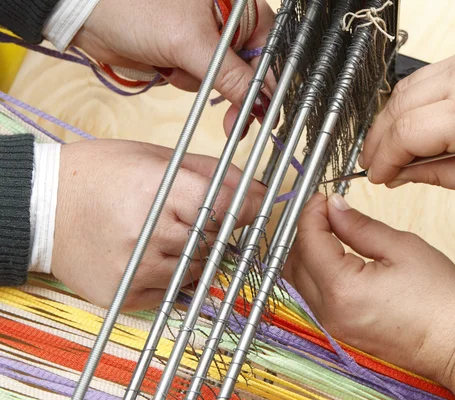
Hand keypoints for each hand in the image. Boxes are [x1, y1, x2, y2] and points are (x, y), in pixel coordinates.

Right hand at [51, 139, 264, 310]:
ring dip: (194, 254)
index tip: (249, 207)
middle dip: (215, 230)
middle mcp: (148, 233)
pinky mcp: (125, 294)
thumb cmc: (102, 174)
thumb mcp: (158, 157)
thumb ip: (214, 173)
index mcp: (157, 191)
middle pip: (214, 241)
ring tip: (166, 232)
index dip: (246, 208)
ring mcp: (136, 269)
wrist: (43, 207)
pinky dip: (172, 274)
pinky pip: (172, 290)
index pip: (226, 209)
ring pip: (197, 269)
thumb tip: (260, 192)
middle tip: (193, 217)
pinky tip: (150, 253)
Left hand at [73, 0, 275, 131]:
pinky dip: (186, 80)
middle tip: (235, 123)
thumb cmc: (138, 8)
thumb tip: (259, 102)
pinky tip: (168, 66)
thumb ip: (230, 74)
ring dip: (202, 83)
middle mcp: (228, 21)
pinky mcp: (188, 54)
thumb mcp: (191, 42)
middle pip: (250, 68)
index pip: (268, 50)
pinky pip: (201, 80)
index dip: (269, 84)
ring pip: (224, 78)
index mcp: (240, 6)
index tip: (265, 113)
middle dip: (237, 93)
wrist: (90, 16)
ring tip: (176, 66)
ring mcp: (208, 38)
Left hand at [284, 192, 454, 383]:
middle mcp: (329, 312)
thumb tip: (334, 207)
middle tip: (327, 211)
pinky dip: (316, 272)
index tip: (323, 198)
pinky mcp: (340, 332)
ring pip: (299, 281)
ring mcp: (333, 326)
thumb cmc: (441, 301)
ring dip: (308, 252)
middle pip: (295, 261)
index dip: (312, 212)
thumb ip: (358, 226)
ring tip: (332, 231)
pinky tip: (336, 257)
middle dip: (306, 231)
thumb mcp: (401, 247)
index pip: (309, 240)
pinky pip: (313, 297)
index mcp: (342, 288)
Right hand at [361, 46, 454, 197]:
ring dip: (388, 120)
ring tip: (387, 147)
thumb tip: (400, 175)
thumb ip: (437, 176)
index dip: (383, 159)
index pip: (404, 134)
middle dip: (377, 140)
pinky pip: (422, 79)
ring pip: (403, 90)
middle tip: (374, 163)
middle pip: (396, 108)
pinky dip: (407, 103)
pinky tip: (408, 124)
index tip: (377, 176)